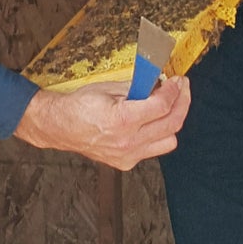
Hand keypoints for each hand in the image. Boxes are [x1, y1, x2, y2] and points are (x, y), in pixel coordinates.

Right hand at [14, 75, 190, 170]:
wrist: (60, 126)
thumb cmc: (80, 105)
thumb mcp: (109, 88)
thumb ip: (138, 87)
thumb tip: (159, 83)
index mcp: (122, 120)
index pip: (162, 106)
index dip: (174, 90)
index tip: (178, 81)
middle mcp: (127, 142)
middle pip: (172, 124)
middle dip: (182, 102)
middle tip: (182, 89)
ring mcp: (127, 155)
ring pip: (168, 141)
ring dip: (173, 121)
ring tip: (169, 106)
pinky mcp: (126, 163)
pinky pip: (153, 149)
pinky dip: (157, 134)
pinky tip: (151, 122)